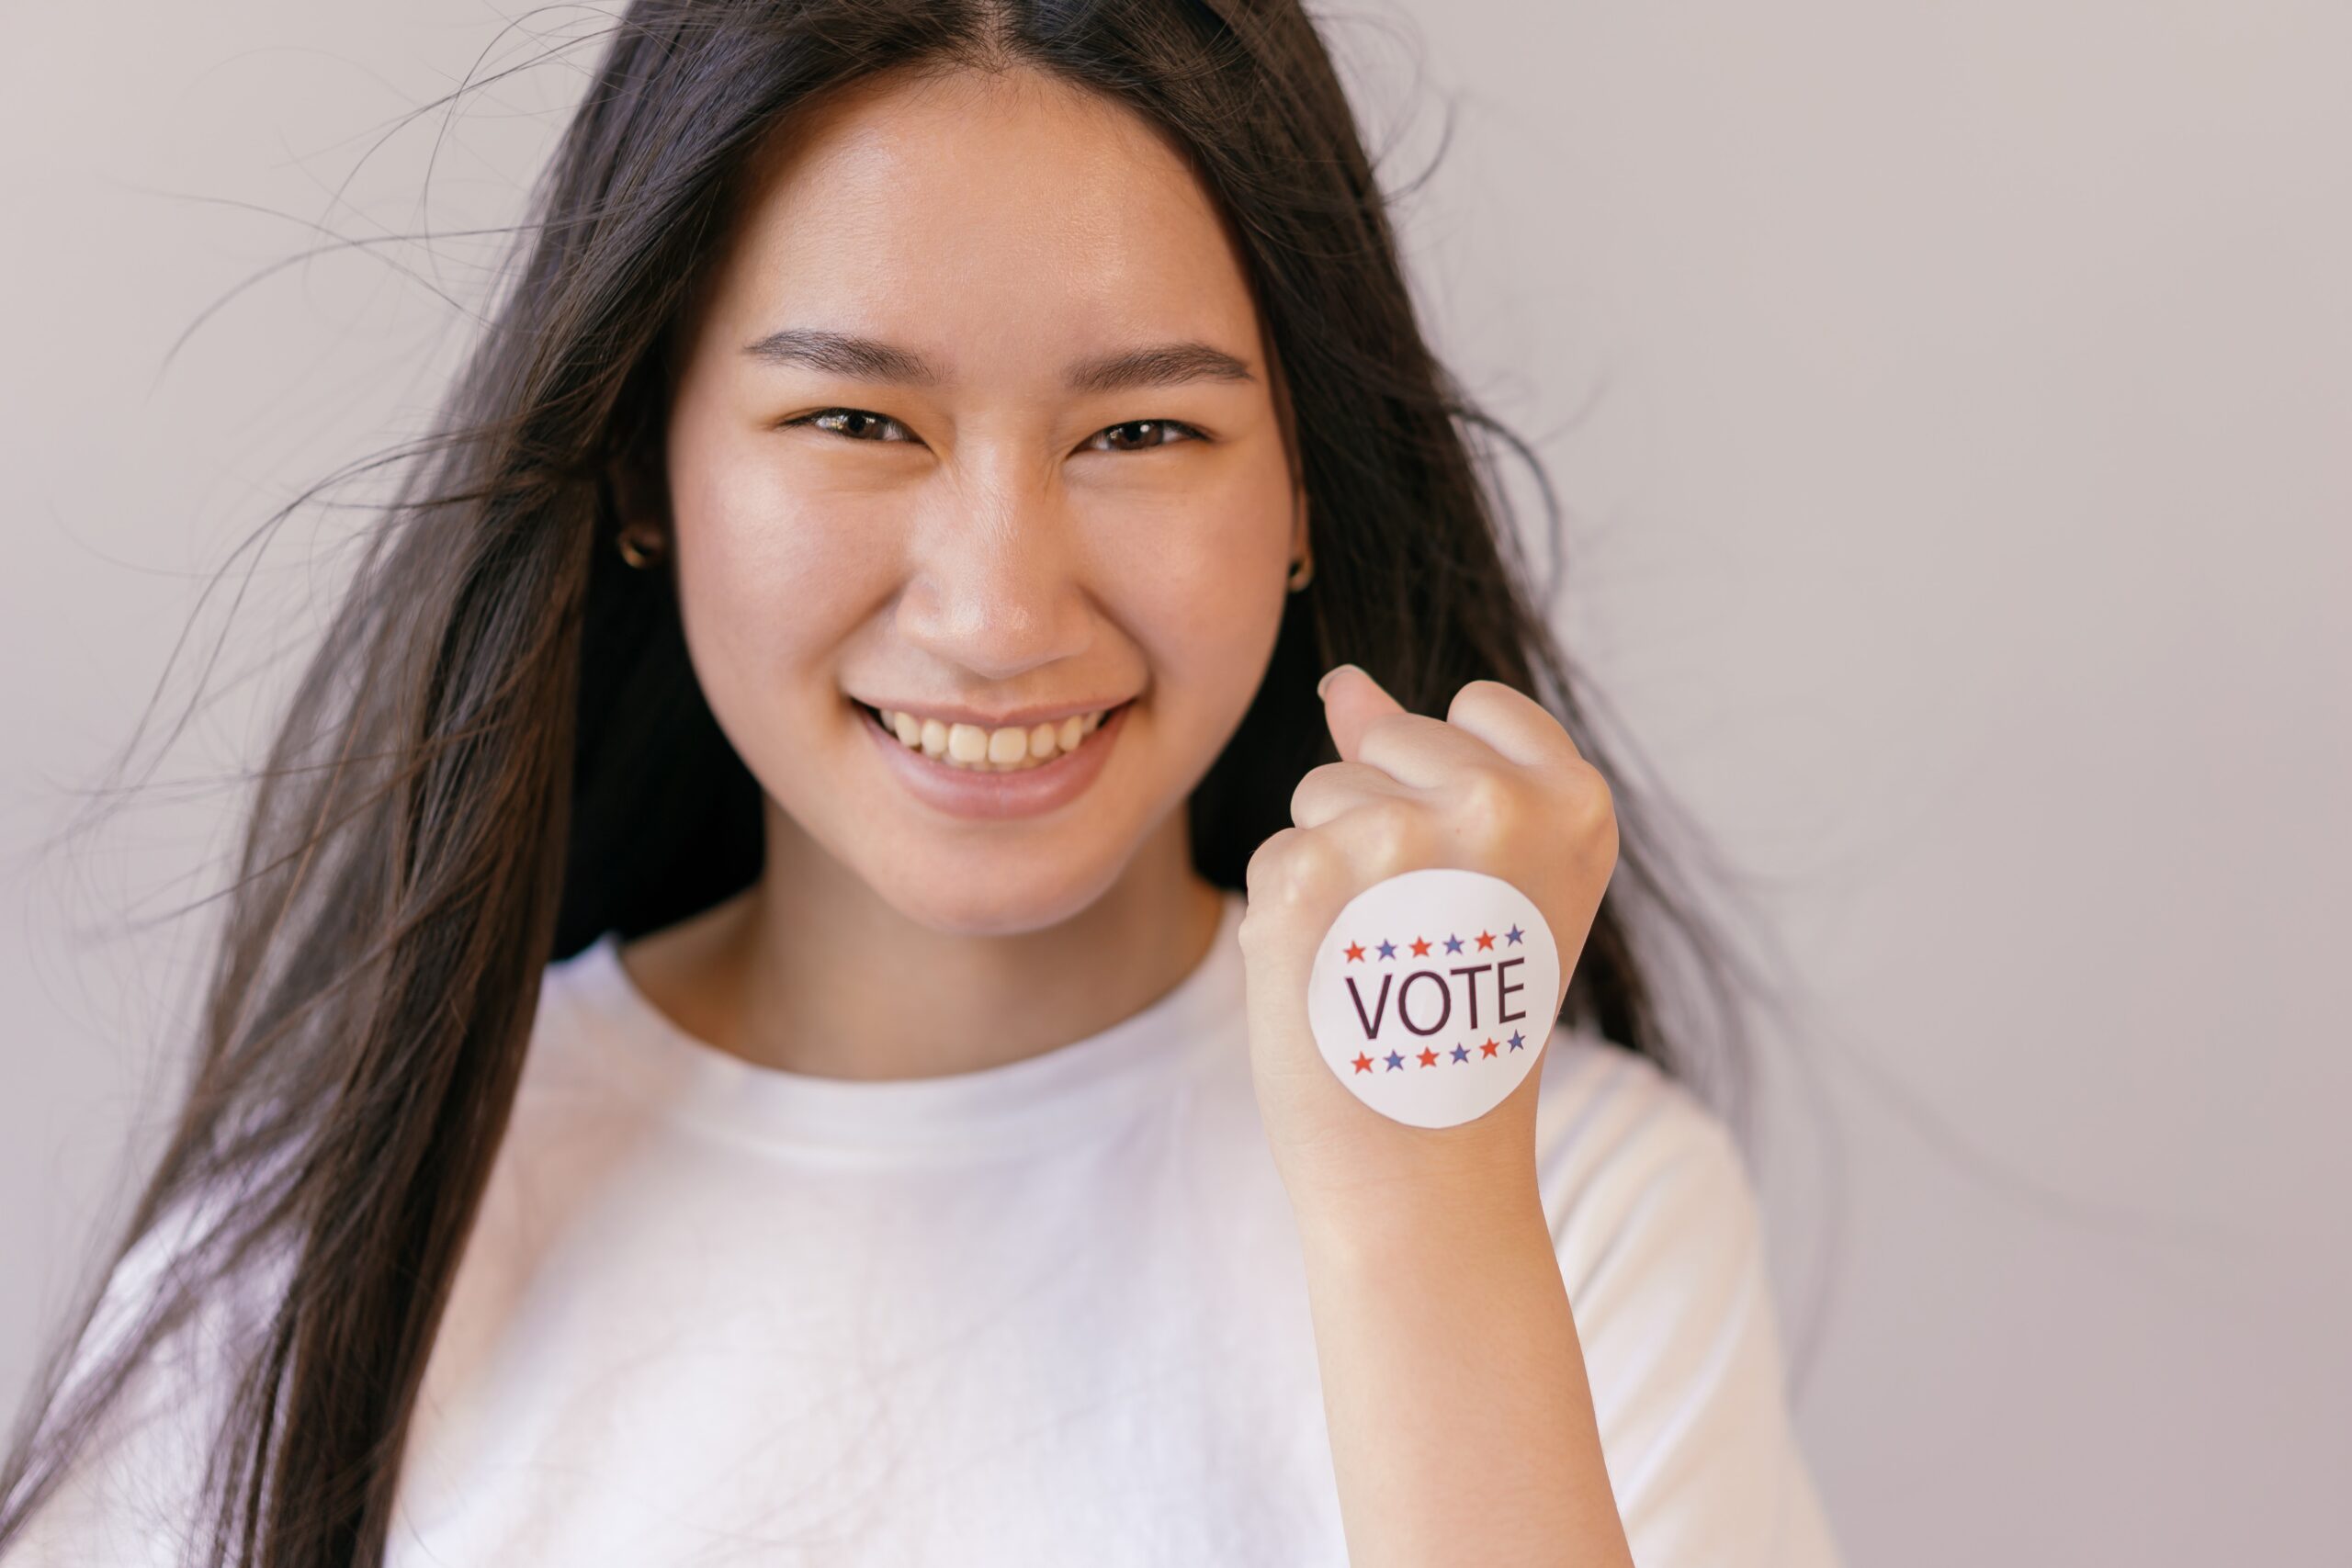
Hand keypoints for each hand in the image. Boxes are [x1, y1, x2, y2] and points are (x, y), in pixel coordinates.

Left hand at [1238, 664, 1619, 1216]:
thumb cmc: (1462, 1028)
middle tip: (1425, 940)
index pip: (1475, 708)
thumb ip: (1429, 766)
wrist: (1424, 1172)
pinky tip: (1335, 985)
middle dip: (1383, 824)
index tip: (1473, 884)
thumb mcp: (1491, 884)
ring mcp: (1401, 836)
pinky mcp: (1309, 874)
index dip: (1451, 792)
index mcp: (1574, 802)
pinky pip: (1276, 853)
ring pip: (1321, 793)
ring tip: (1382, 964)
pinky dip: (1289, 919)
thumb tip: (1344, 681)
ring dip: (1332, 870)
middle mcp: (1498, 806)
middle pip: (1385, 740)